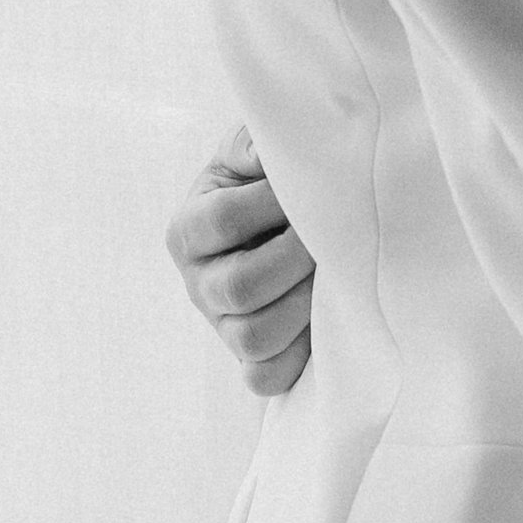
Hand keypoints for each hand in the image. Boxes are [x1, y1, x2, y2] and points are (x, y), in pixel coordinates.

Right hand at [166, 126, 316, 392]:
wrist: (284, 224)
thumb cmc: (268, 183)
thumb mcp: (253, 152)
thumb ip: (255, 144)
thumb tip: (269, 154)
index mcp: (188, 229)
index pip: (223, 220)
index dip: (273, 206)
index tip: (312, 191)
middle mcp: (198, 282)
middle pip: (241, 285)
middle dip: (298, 260)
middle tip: (334, 237)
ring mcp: (222, 326)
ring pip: (255, 336)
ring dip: (305, 307)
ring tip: (334, 276)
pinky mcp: (250, 359)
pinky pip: (265, 378)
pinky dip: (297, 357)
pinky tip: (322, 322)